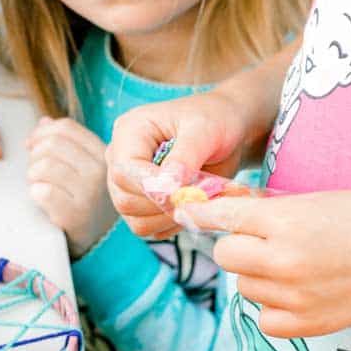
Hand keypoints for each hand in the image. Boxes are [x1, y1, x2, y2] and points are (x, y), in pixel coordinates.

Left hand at [26, 118, 116, 257]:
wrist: (104, 245)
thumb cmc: (89, 203)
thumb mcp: (85, 169)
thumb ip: (66, 144)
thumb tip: (44, 122)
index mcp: (103, 155)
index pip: (66, 128)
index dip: (42, 133)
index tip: (32, 146)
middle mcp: (100, 171)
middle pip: (52, 144)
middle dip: (34, 156)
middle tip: (35, 172)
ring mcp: (89, 193)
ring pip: (44, 166)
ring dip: (32, 176)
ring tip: (38, 186)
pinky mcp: (76, 215)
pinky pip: (42, 192)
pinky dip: (35, 194)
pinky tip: (42, 201)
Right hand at [107, 84, 274, 240]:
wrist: (228, 131)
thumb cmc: (216, 120)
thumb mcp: (204, 130)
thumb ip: (185, 156)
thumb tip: (168, 186)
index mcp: (129, 132)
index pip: (123, 171)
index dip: (152, 188)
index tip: (186, 189)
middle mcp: (122, 160)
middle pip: (125, 201)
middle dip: (165, 204)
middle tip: (200, 193)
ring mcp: (130, 185)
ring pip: (137, 222)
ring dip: (173, 217)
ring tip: (200, 196)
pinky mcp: (143, 206)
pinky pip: (153, 230)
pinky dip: (176, 223)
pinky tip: (194, 204)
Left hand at [186, 191, 350, 337]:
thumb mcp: (320, 199)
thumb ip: (272, 210)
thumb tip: (224, 213)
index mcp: (289, 221)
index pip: (225, 217)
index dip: (204, 212)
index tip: (188, 211)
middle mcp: (286, 261)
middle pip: (227, 255)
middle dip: (238, 245)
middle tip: (265, 240)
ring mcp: (296, 297)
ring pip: (244, 287)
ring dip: (258, 276)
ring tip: (293, 266)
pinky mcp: (307, 325)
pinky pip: (264, 319)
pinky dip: (272, 307)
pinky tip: (296, 293)